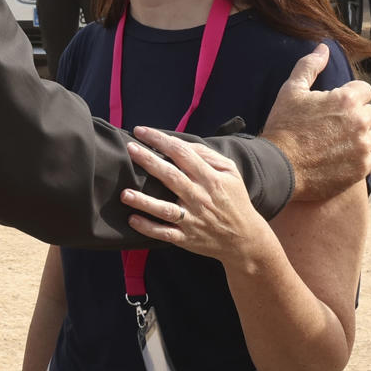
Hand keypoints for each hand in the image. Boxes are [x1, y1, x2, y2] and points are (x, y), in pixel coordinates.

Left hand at [123, 129, 277, 265]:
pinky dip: (148, 228)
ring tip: (125, 193)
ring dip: (144, 202)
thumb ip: (208, 155)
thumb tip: (181, 143)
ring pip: (165, 209)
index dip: (161, 140)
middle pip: (171, 176)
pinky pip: (164, 233)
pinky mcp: (186, 238)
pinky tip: (132, 219)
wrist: (245, 239)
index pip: (183, 154)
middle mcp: (199, 197)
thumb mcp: (230, 173)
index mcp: (210, 178)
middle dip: (149, 161)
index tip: (140, 131)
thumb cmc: (234, 200)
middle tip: (129, 148)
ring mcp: (192, 219)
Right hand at [260, 46, 370, 200]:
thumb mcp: (291, 91)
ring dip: (360, 137)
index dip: (349, 96)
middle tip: (332, 126)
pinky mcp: (362, 167)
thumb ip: (310, 66)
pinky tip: (339, 157)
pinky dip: (359, 157)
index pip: (365, 90)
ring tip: (335, 143)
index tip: (334, 106)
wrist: (278, 167)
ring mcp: (363, 146)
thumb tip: (323, 47)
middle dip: (356, 117)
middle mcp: (360, 122)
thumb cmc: (283, 126)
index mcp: (347, 100)